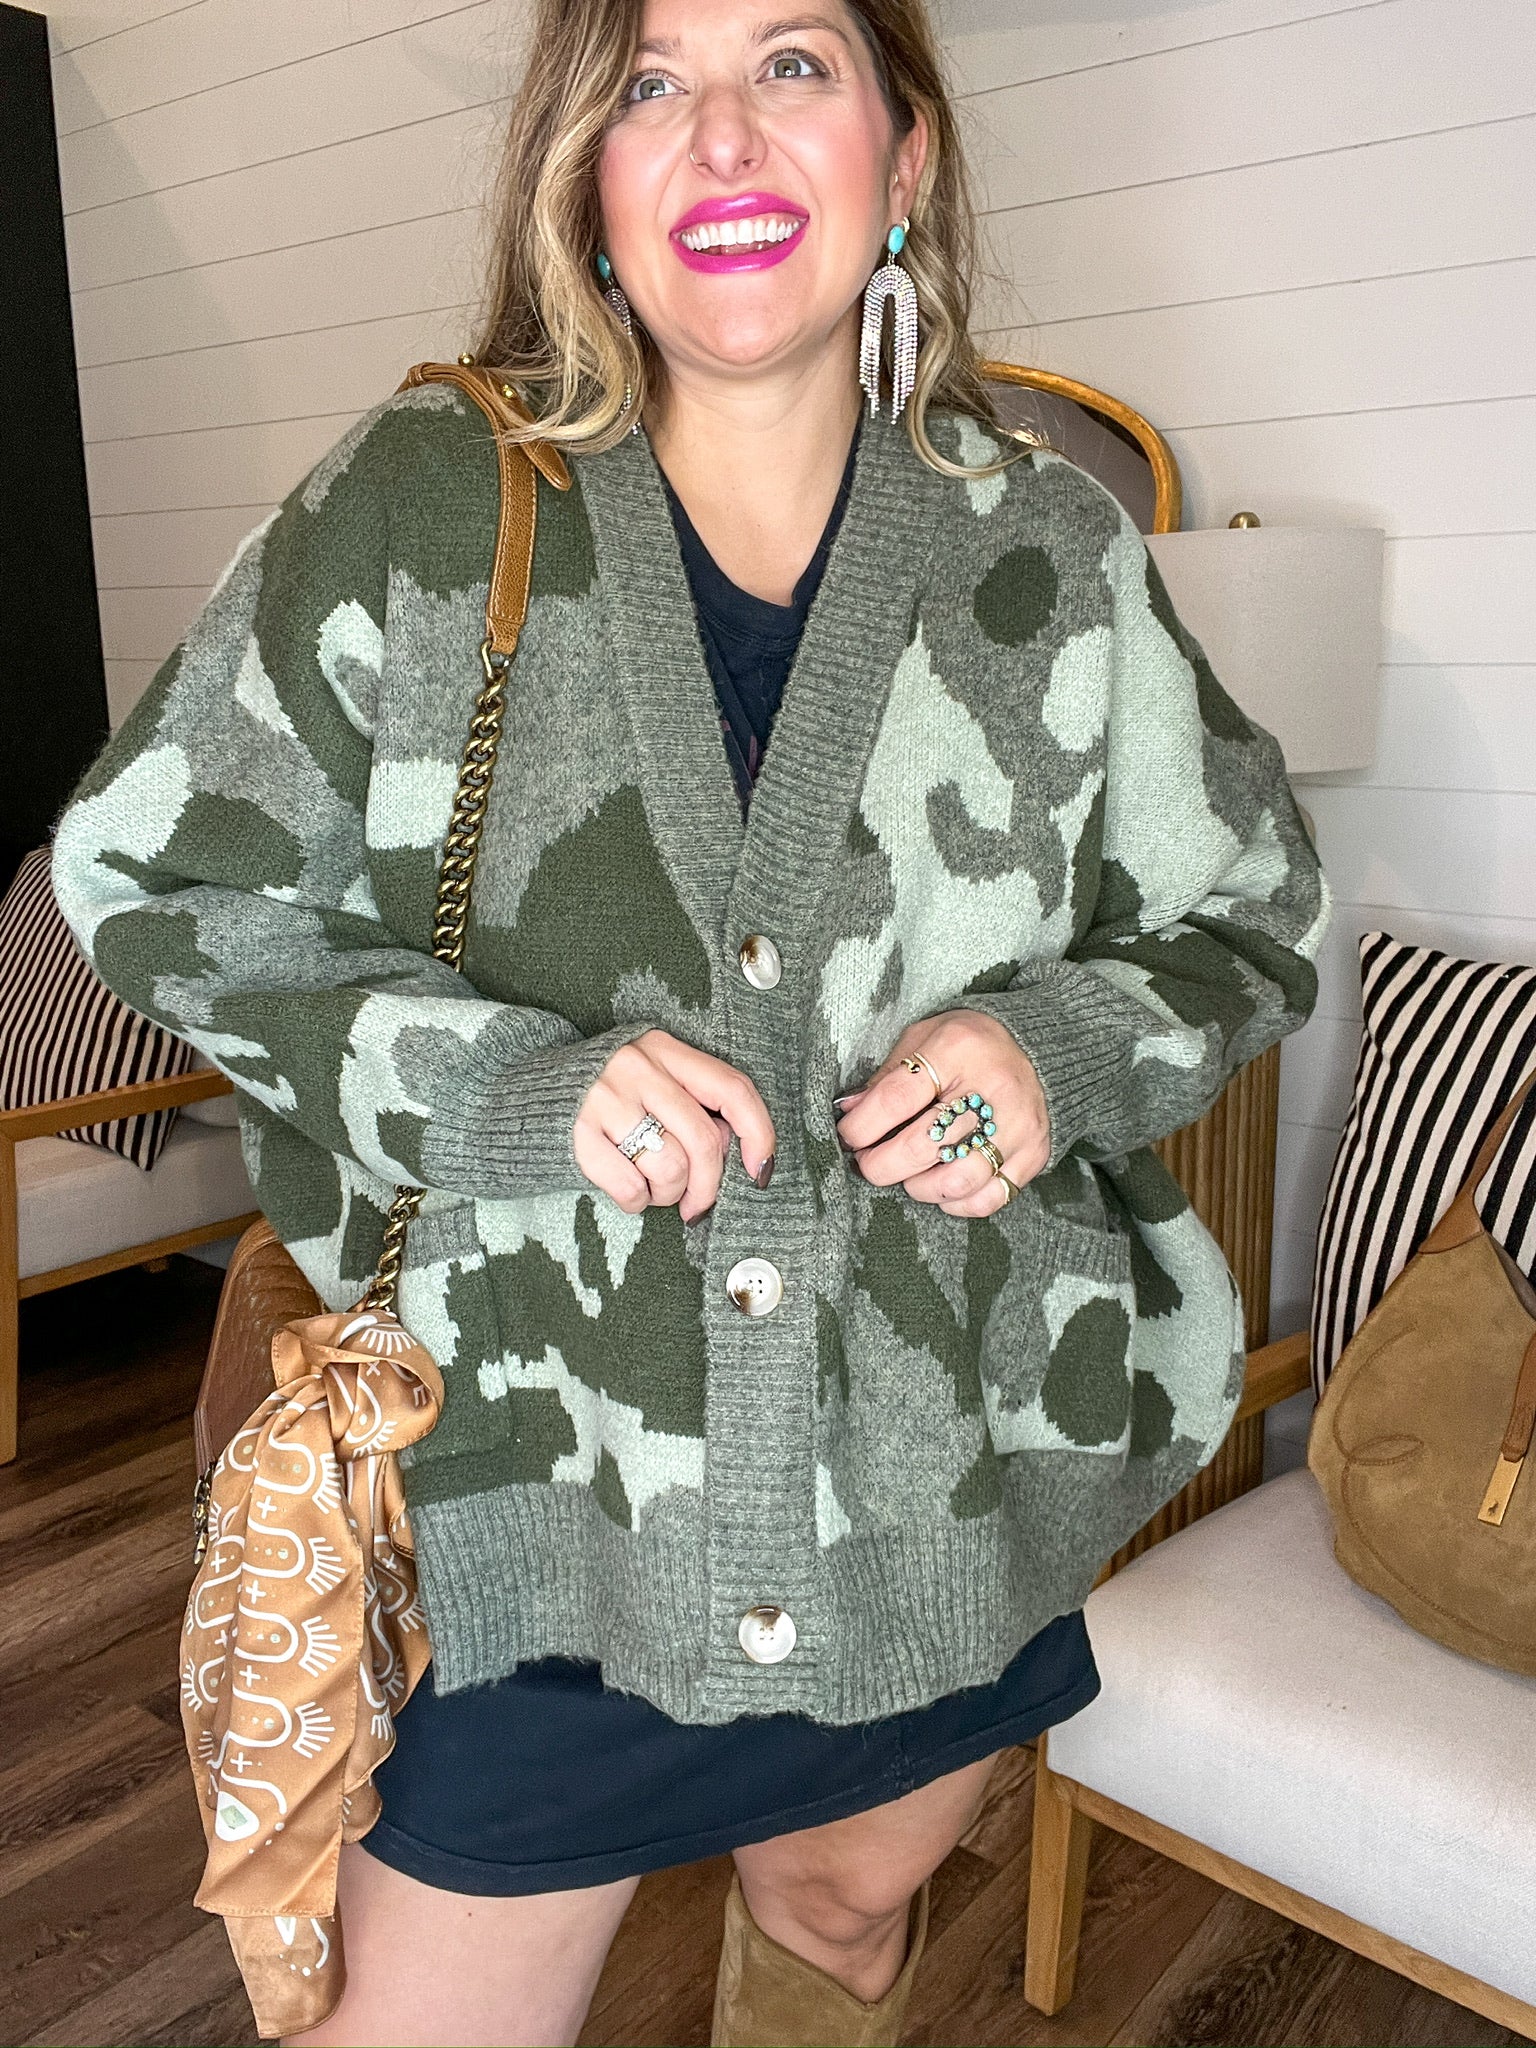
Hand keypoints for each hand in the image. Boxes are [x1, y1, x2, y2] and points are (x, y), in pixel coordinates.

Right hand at [574, 1030, 776, 1221]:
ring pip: (671, 1167)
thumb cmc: (608, 1098)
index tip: (760, 1169)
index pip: (731, 1088)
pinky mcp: (578, 1135)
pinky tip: (628, 1190)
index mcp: (664, 1049)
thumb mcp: (653, 1080)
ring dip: (669, 1194)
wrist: (527, 1098)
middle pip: (703, 1140)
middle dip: (708, 1186)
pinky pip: (631, 1188)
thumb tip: (734, 1151)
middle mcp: (636, 1067)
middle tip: (696, 1204)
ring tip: (654, 1188)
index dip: (758, 1133)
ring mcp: (605, 1100)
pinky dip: (637, 1201)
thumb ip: (693, 1104)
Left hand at [834, 1013, 1049, 1215]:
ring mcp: (1017, 1126)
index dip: (861, 1127)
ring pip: (955, 1181)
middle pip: (922, 1146)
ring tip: (907, 1174)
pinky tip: (941, 1188)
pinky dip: (955, 1203)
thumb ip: (886, 1077)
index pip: (896, 1100)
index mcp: (956, 1049)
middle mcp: (991, 1089)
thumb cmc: (970, 1045)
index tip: (849, 1136)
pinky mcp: (1032, 1154)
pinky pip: (987, 1198)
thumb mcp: (924, 1039)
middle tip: (868, 1163)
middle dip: (881, 1165)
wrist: (1041, 1049)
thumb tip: (849, 1112)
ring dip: (917, 1187)